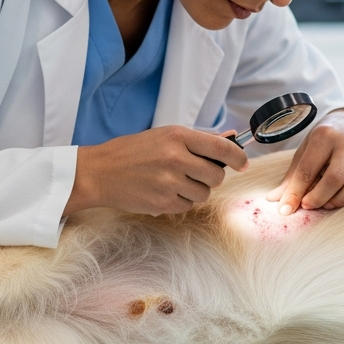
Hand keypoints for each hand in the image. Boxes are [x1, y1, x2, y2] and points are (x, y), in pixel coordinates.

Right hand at [65, 126, 247, 216]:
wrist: (99, 172)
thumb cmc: (134, 151)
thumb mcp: (166, 136)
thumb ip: (199, 140)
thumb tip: (232, 140)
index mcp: (178, 137)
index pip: (222, 149)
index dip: (238, 158)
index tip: (243, 164)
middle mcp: (175, 159)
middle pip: (216, 176)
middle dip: (211, 177)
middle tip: (196, 173)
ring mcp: (168, 183)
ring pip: (204, 194)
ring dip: (195, 190)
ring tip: (174, 181)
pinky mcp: (161, 204)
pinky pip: (187, 206)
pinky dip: (180, 202)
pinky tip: (163, 192)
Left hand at [266, 110, 343, 215]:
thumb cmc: (326, 139)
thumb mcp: (306, 150)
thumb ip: (292, 175)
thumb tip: (274, 200)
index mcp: (324, 136)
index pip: (308, 169)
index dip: (296, 192)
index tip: (286, 210)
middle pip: (335, 177)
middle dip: (319, 197)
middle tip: (309, 206)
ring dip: (343, 198)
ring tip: (329, 205)